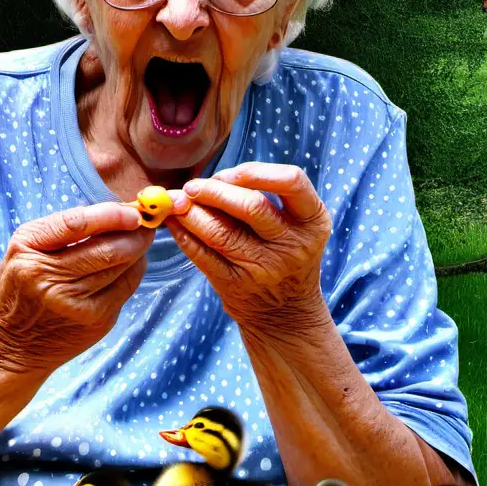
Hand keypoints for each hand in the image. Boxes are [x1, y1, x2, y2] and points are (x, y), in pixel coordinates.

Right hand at [0, 202, 153, 374]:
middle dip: (135, 234)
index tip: (133, 210)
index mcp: (29, 250)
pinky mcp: (95, 322)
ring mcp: (75, 305)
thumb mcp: (25, 248)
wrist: (8, 344)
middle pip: (108, 250)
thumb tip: (117, 209)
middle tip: (145, 223)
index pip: (77, 224)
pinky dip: (134, 272)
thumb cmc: (20, 286)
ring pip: (124, 268)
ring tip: (138, 240)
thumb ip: (64, 228)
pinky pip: (127, 288)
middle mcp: (50, 279)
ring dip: (138, 251)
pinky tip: (128, 266)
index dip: (111, 215)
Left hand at [165, 163, 332, 335]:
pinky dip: (183, 235)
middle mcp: (293, 244)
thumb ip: (262, 198)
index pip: (292, 181)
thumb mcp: (294, 225)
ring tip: (177, 202)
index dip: (256, 172)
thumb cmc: (284, 253)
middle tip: (192, 187)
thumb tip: (208, 181)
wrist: (285, 313)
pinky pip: (203, 255)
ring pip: (221, 232)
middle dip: (214, 191)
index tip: (229, 174)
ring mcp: (265, 268)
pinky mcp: (237, 285)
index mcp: (312, 220)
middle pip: (252, 206)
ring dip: (192, 213)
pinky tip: (174, 223)